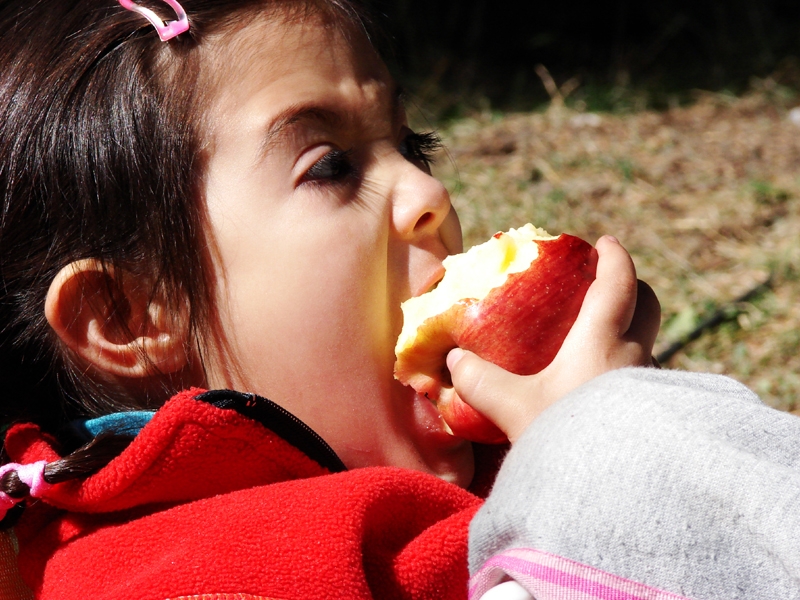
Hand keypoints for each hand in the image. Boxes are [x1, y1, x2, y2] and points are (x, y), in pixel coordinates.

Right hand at [446, 235, 659, 442]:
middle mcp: (636, 356)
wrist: (612, 492)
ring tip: (600, 344)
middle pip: (648, 306)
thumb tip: (454, 361)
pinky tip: (605, 390)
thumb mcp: (514, 408)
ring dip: (630, 334)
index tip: (605, 243)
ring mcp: (651, 387)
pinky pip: (645, 378)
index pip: (619, 282)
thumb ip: (480, 382)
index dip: (613, 256)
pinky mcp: (655, 415)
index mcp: (603, 339)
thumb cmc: (564, 438)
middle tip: (608, 286)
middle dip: (632, 288)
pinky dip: (628, 370)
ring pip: (648, 344)